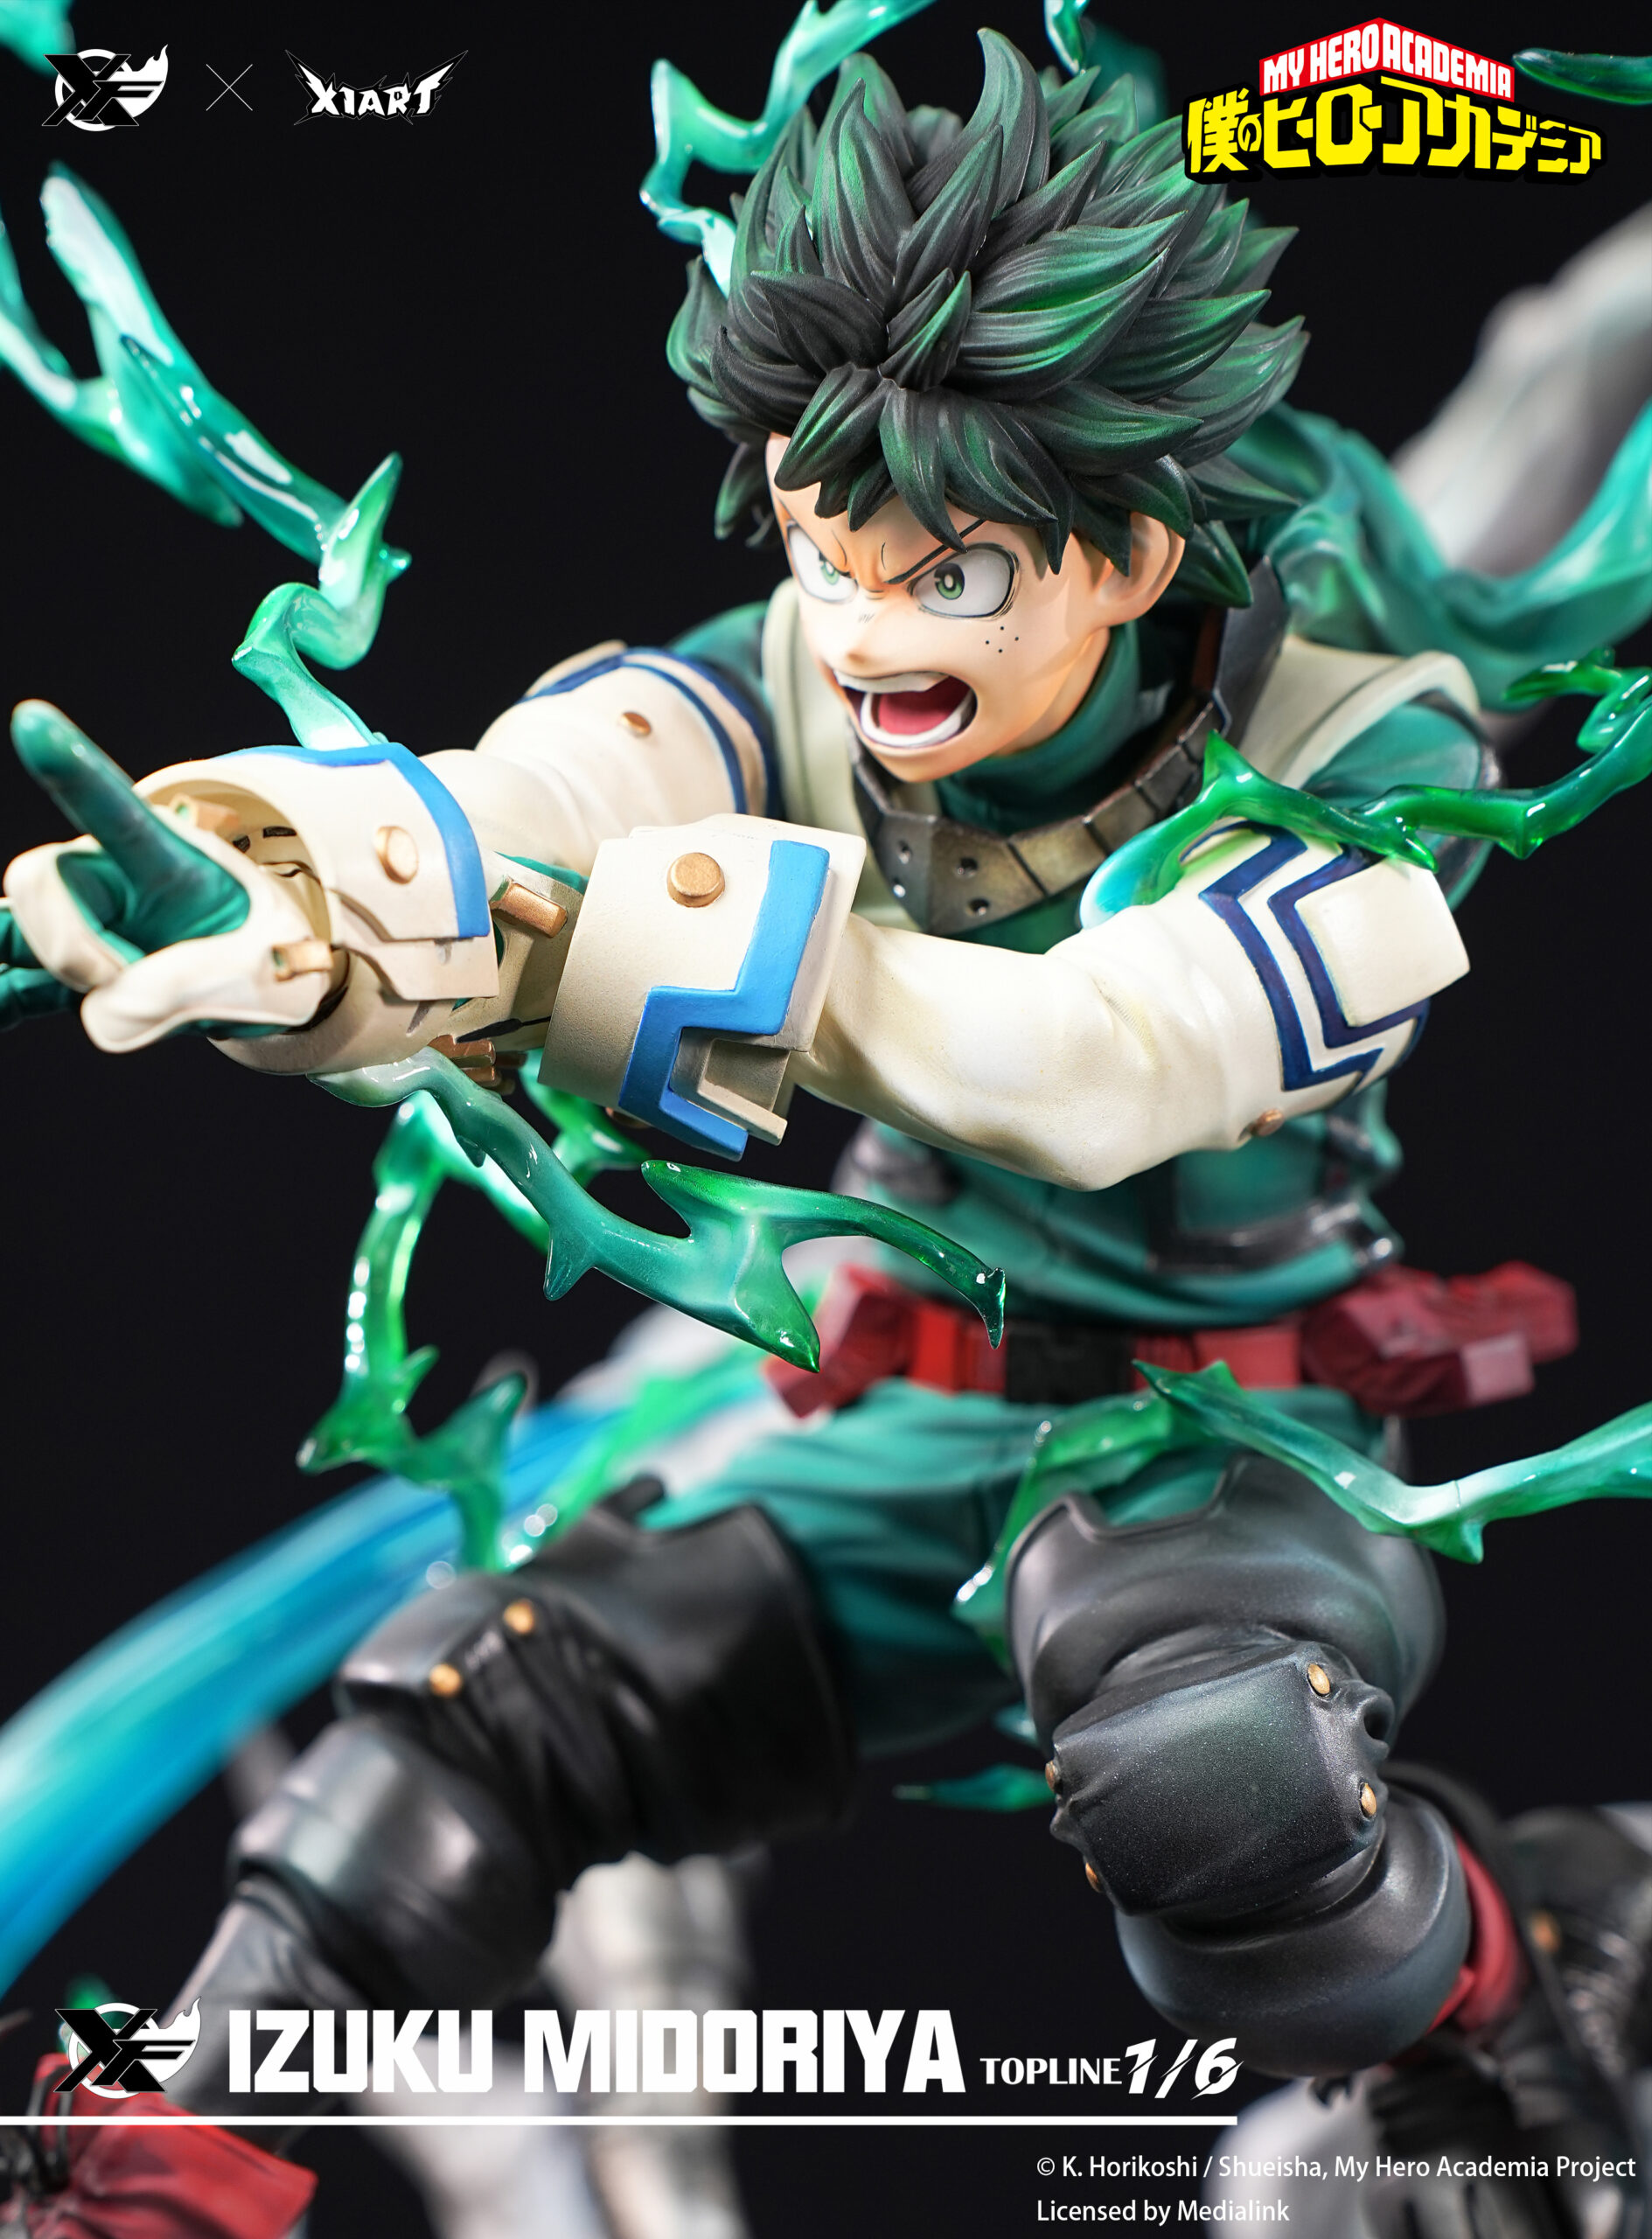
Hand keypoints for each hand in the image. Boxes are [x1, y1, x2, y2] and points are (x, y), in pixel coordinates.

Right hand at [3, 701, 333, 1049]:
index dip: (75, 769)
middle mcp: (107, 877)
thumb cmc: (265, 958)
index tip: (33, 721)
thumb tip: (104, 1017)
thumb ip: (196, 985)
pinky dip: (1, 996)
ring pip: (17, 936)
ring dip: (45, 972)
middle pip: (41, 885)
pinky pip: (11, 985)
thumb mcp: (265, 970)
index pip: (117, 811)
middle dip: (79, 950)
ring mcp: (79, 925)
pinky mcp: (65, 975)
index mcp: (167, 857)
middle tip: (144, 982)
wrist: (258, 983)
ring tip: (110, 985)